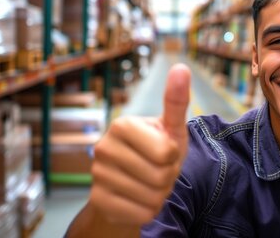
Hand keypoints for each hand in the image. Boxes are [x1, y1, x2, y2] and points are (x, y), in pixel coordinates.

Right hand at [88, 63, 190, 226]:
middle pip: (161, 175)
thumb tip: (182, 67)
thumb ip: (176, 101)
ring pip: (153, 197)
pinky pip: (142, 214)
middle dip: (168, 178)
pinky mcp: (98, 201)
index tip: (165, 151)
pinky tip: (138, 199)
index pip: (167, 151)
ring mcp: (97, 175)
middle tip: (158, 171)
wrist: (131, 187)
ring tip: (148, 184)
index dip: (174, 156)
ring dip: (159, 195)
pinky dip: (148, 211)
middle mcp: (103, 147)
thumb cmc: (156, 152)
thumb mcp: (170, 128)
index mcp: (122, 125)